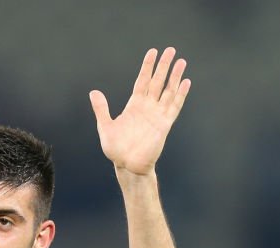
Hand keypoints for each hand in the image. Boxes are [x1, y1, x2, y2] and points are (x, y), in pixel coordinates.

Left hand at [90, 47, 190, 175]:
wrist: (127, 165)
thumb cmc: (116, 149)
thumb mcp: (106, 127)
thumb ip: (101, 109)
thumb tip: (93, 92)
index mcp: (133, 106)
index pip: (142, 81)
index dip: (147, 67)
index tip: (152, 52)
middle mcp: (147, 107)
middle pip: (157, 82)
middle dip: (163, 66)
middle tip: (170, 49)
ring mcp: (157, 114)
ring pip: (168, 91)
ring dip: (175, 77)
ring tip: (181, 61)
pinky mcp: (165, 124)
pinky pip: (174, 106)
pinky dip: (180, 94)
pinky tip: (185, 82)